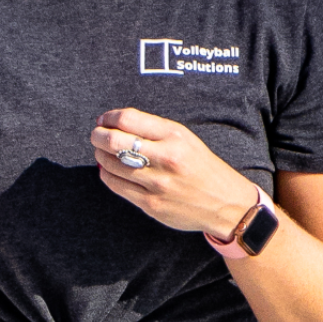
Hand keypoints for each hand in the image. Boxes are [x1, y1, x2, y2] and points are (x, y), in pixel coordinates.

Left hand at [91, 107, 262, 238]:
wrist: (225, 204)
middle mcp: (166, 158)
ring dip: (100, 155)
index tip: (104, 120)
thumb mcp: (185, 139)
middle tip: (96, 135)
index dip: (109, 117)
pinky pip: (116, 185)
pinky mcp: (151, 204)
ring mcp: (157, 183)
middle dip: (97, 135)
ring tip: (102, 152)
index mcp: (175, 136)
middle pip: (114, 141)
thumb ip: (152, 130)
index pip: (128, 119)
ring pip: (110, 163)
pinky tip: (110, 169)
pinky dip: (106, 174)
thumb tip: (112, 123)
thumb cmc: (201, 166)